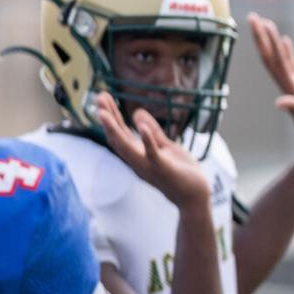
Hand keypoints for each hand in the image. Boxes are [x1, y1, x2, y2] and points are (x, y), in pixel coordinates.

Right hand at [95, 92, 210, 209]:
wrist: (195, 196)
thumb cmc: (181, 172)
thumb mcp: (165, 147)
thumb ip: (153, 132)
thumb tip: (137, 112)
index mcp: (138, 155)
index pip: (120, 133)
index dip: (111, 115)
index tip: (104, 96)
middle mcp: (137, 161)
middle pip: (117, 138)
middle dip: (107, 118)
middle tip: (99, 97)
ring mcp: (148, 166)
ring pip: (126, 147)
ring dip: (114, 129)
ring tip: (103, 112)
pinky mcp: (163, 168)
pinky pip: (152, 153)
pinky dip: (146, 140)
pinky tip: (140, 125)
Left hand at [249, 13, 293, 159]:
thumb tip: (280, 102)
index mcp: (290, 90)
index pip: (274, 62)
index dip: (266, 43)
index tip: (258, 25)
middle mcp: (289, 86)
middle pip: (272, 57)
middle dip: (262, 37)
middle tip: (252, 16)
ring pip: (280, 59)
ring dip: (272, 41)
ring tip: (266, 23)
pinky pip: (293, 66)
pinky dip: (287, 52)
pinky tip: (285, 41)